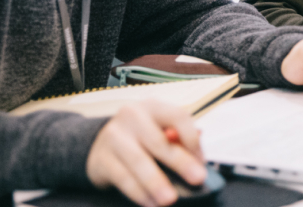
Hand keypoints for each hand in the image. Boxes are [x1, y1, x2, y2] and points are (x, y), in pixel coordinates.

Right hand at [86, 100, 204, 206]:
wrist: (101, 145)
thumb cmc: (142, 138)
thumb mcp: (160, 131)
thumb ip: (179, 141)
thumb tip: (198, 160)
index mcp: (153, 107)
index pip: (178, 116)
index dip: (192, 138)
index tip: (201, 161)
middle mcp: (132, 115)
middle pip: (159, 141)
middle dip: (180, 162)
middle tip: (197, 179)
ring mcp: (113, 136)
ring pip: (138, 161)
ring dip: (156, 182)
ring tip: (170, 199)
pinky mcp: (101, 158)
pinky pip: (122, 178)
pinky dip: (139, 193)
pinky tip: (151, 203)